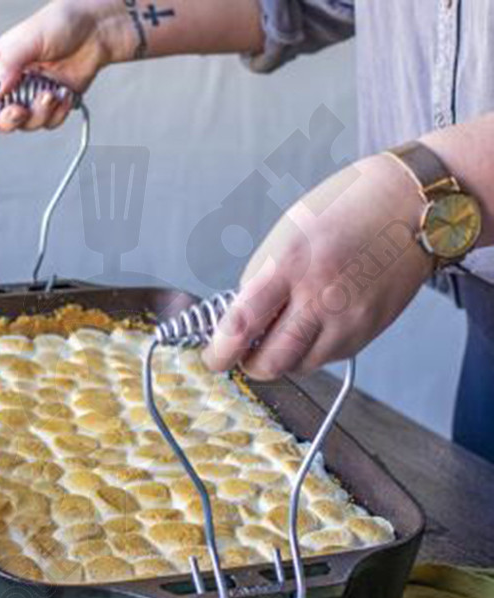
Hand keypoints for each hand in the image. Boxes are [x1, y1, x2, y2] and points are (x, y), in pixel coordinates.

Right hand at [0, 0, 130, 132]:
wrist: (95, 31)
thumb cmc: (60, 24)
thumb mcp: (29, 38)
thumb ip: (9, 64)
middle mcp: (14, 85)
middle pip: (1, 119)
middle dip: (11, 119)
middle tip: (21, 110)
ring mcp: (34, 97)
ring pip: (28, 124)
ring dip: (40, 113)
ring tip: (52, 93)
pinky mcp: (54, 105)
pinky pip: (50, 123)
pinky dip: (59, 113)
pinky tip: (65, 94)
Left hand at [202, 153, 435, 377]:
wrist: (409, 205)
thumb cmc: (342, 211)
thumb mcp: (287, 234)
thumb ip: (261, 280)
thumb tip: (240, 322)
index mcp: (289, 264)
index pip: (241, 324)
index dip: (220, 351)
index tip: (213, 357)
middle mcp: (320, 296)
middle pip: (270, 362)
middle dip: (249, 365)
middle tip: (242, 355)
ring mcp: (347, 319)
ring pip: (299, 366)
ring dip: (281, 359)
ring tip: (280, 333)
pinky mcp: (367, 331)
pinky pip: (327, 358)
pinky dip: (311, 350)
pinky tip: (315, 323)